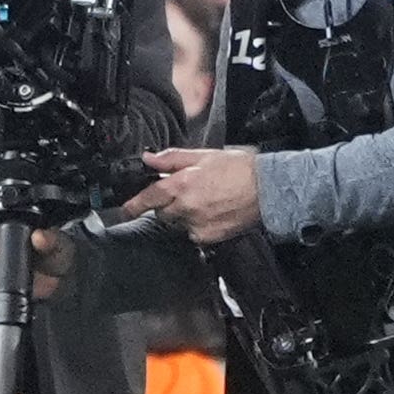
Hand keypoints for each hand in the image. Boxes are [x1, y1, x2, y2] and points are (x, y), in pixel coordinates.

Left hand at [123, 146, 264, 244]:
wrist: (267, 189)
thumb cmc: (238, 169)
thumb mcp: (203, 155)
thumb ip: (171, 159)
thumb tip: (148, 159)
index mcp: (182, 185)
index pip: (148, 198)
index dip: (134, 205)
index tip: (126, 209)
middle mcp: (186, 208)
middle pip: (161, 213)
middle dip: (166, 205)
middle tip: (184, 193)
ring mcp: (196, 225)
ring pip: (177, 224)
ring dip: (182, 215)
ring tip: (203, 201)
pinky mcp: (208, 238)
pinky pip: (192, 233)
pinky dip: (196, 225)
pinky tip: (212, 213)